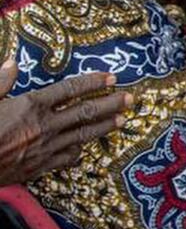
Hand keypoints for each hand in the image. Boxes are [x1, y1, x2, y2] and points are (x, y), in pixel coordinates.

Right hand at [0, 62, 131, 184]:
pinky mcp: (40, 166)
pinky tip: (86, 148)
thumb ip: (1, 80)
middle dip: (111, 104)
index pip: (70, 89)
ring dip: (105, 127)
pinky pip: (67, 157)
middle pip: (85, 111)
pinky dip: (79, 151)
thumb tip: (12, 62)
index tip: (111, 77)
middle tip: (130, 99)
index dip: (93, 82)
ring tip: (122, 120)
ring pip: (83, 135)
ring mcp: (45, 147)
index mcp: (31, 104)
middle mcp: (45, 125)